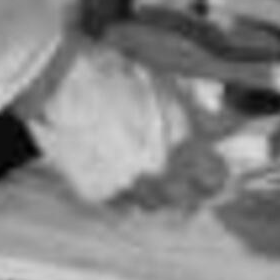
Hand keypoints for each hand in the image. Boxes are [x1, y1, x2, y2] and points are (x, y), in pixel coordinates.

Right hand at [17, 34, 228, 212]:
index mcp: (182, 141)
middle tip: (184, 186)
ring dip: (155, 195)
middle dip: (189, 193)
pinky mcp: (98, 193)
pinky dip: (123, 196)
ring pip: (153, 207)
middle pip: (188, 202)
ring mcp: (128, 186)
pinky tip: (118, 177)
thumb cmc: (113, 73)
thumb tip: (215, 129)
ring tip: (147, 178)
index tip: (214, 177)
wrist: (61, 80)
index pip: (215, 179)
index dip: (217, 178)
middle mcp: (160, 170)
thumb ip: (192, 114)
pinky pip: (120, 206)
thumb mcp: (164, 85)